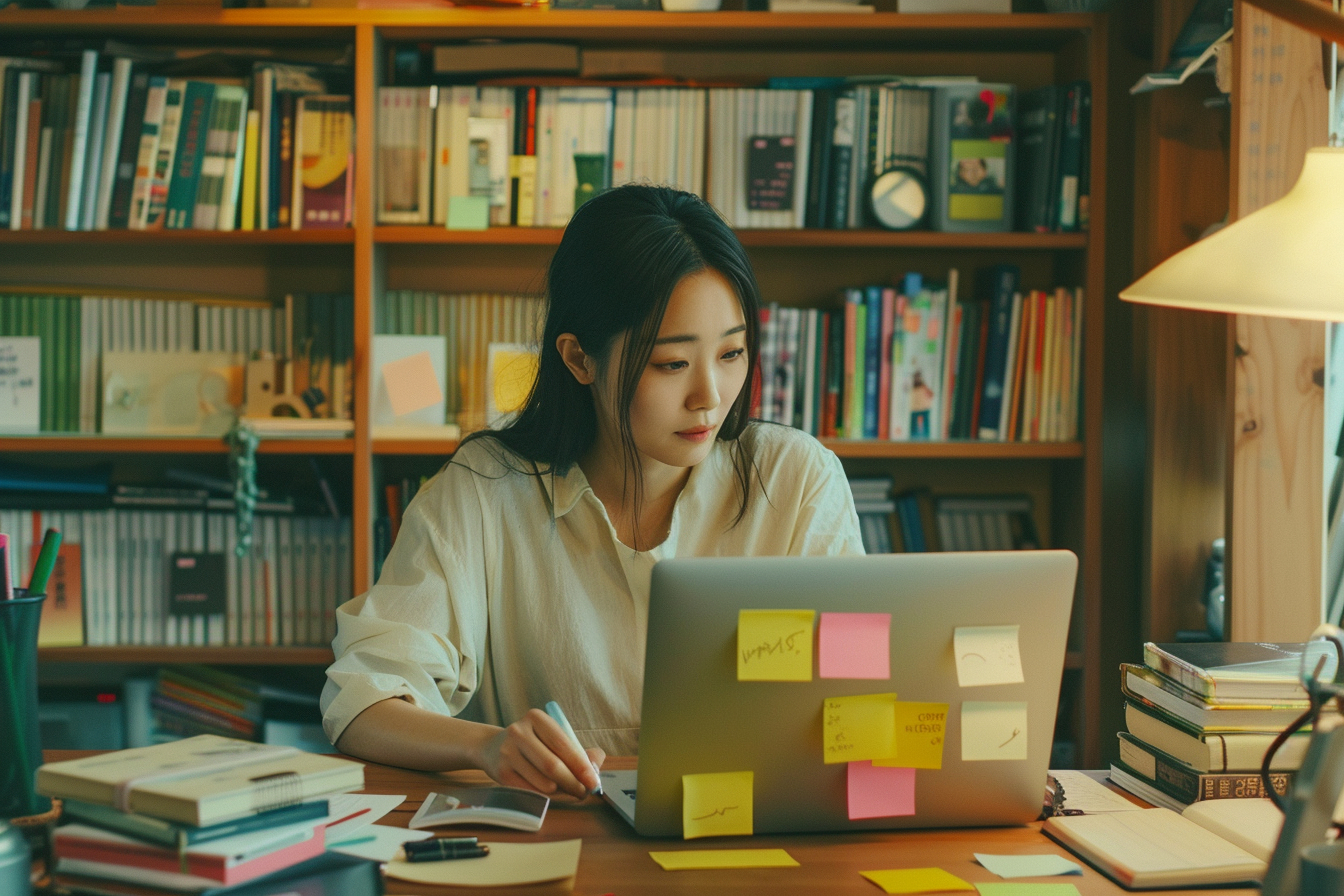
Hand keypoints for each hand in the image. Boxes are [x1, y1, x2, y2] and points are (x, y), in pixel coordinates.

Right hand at [477, 708, 605, 799]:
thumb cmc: (532, 744)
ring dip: (561, 792)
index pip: (564, 744)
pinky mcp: (501, 773)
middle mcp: (519, 732)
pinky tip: (552, 794)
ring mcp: (507, 752)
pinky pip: (531, 791)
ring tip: (568, 791)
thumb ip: (577, 749)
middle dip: (573, 783)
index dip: (581, 765)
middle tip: (584, 792)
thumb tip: (597, 763)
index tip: (594, 781)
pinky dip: (546, 797)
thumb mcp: (552, 738)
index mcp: (536, 718)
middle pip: (553, 766)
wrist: (492, 747)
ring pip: (543, 782)